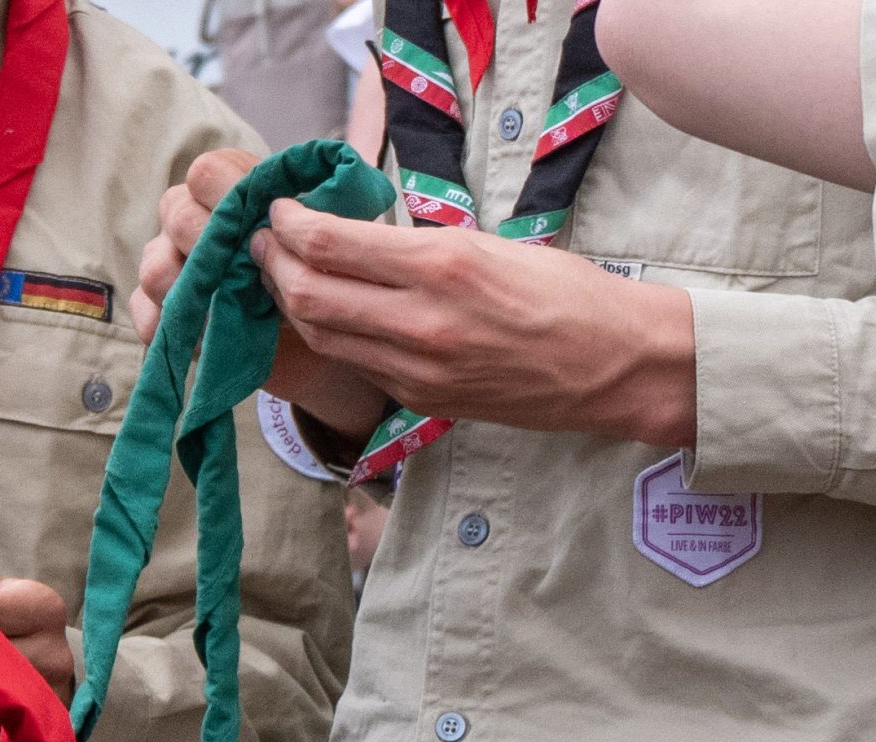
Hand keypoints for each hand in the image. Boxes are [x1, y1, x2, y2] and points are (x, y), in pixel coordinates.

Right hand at [135, 149, 387, 437]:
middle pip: (176, 213)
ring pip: (155, 265)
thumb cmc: (324, 273)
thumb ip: (317, 215)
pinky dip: (166, 327)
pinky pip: (144, 312)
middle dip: (211, 244)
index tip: (261, 225)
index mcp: (231, 187)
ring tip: (223, 310)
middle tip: (245, 274)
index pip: (207, 172)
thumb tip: (289, 215)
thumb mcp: (334, 238)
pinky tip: (200, 340)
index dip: (228, 194)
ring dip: (188, 289)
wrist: (318, 332)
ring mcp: (171, 264)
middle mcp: (193, 218)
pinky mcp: (164, 311)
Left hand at [251, 205, 698, 445]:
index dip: (287, 225)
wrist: (614, 365)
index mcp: (442, 266)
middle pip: (308, 294)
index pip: (330, 245)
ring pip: (322, 335)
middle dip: (272, 265)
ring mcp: (417, 368)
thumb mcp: (490, 245)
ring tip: (280, 276)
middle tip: (261, 243)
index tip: (276, 208)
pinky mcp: (420, 399)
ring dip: (290, 304)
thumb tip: (356, 236)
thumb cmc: (565, 293)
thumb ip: (419, 247)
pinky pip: (355, 363)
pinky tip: (325, 314)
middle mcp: (421, 321)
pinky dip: (329, 335)